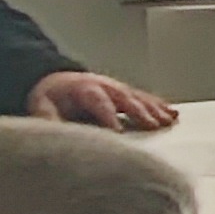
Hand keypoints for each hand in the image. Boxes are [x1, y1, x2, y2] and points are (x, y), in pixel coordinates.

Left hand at [29, 70, 179, 132]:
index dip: (108, 116)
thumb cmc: (51, 96)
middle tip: (153, 125)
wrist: (57, 80)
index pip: (99, 102)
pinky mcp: (125, 92)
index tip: (117, 132)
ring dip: (154, 109)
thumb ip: (48, 118)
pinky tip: (172, 114)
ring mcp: (117, 88)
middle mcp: (105, 86)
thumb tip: (52, 132)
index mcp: (84, 89)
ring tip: (168, 121)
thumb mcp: (42, 105)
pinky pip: (145, 98)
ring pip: (139, 97)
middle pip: (125, 98)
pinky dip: (160, 106)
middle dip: (140, 112)